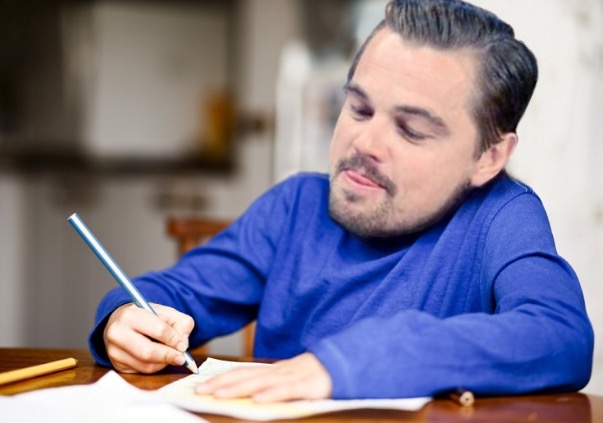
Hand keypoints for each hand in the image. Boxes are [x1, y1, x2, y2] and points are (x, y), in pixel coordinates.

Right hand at [103, 303, 194, 373]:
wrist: (121, 322)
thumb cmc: (147, 317)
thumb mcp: (167, 313)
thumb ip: (181, 324)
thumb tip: (182, 345)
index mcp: (130, 315)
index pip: (158, 330)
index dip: (174, 339)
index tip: (183, 345)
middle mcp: (117, 333)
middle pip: (148, 352)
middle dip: (169, 356)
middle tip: (182, 358)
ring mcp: (114, 351)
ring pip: (146, 365)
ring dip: (163, 363)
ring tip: (171, 356)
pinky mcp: (116, 365)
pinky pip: (141, 371)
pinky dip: (155, 367)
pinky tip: (158, 359)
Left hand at [195, 352, 331, 401]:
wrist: (347, 365)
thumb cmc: (317, 377)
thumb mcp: (291, 380)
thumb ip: (271, 385)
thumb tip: (246, 394)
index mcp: (275, 371)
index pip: (243, 373)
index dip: (221, 379)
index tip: (200, 385)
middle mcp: (280, 371)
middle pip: (246, 376)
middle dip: (221, 383)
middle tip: (199, 390)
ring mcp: (295, 377)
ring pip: (262, 382)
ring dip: (238, 387)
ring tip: (218, 394)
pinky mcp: (310, 386)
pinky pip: (288, 390)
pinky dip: (272, 394)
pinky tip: (258, 399)